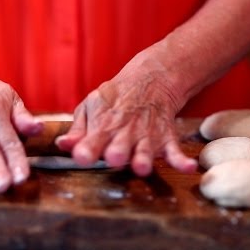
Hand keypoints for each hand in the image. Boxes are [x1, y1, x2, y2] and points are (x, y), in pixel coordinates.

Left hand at [55, 56, 197, 176]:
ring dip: (144, 158)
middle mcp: (124, 135)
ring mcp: (146, 137)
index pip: (91, 142)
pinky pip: (175, 152)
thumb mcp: (91, 107)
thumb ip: (77, 130)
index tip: (81, 156)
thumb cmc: (115, 99)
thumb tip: (61, 145)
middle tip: (114, 158)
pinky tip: (188, 168)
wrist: (150, 81)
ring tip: (143, 167)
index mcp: (102, 128)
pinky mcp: (165, 139)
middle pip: (120, 148)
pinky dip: (181, 160)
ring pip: (145, 151)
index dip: (86, 150)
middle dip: (117, 154)